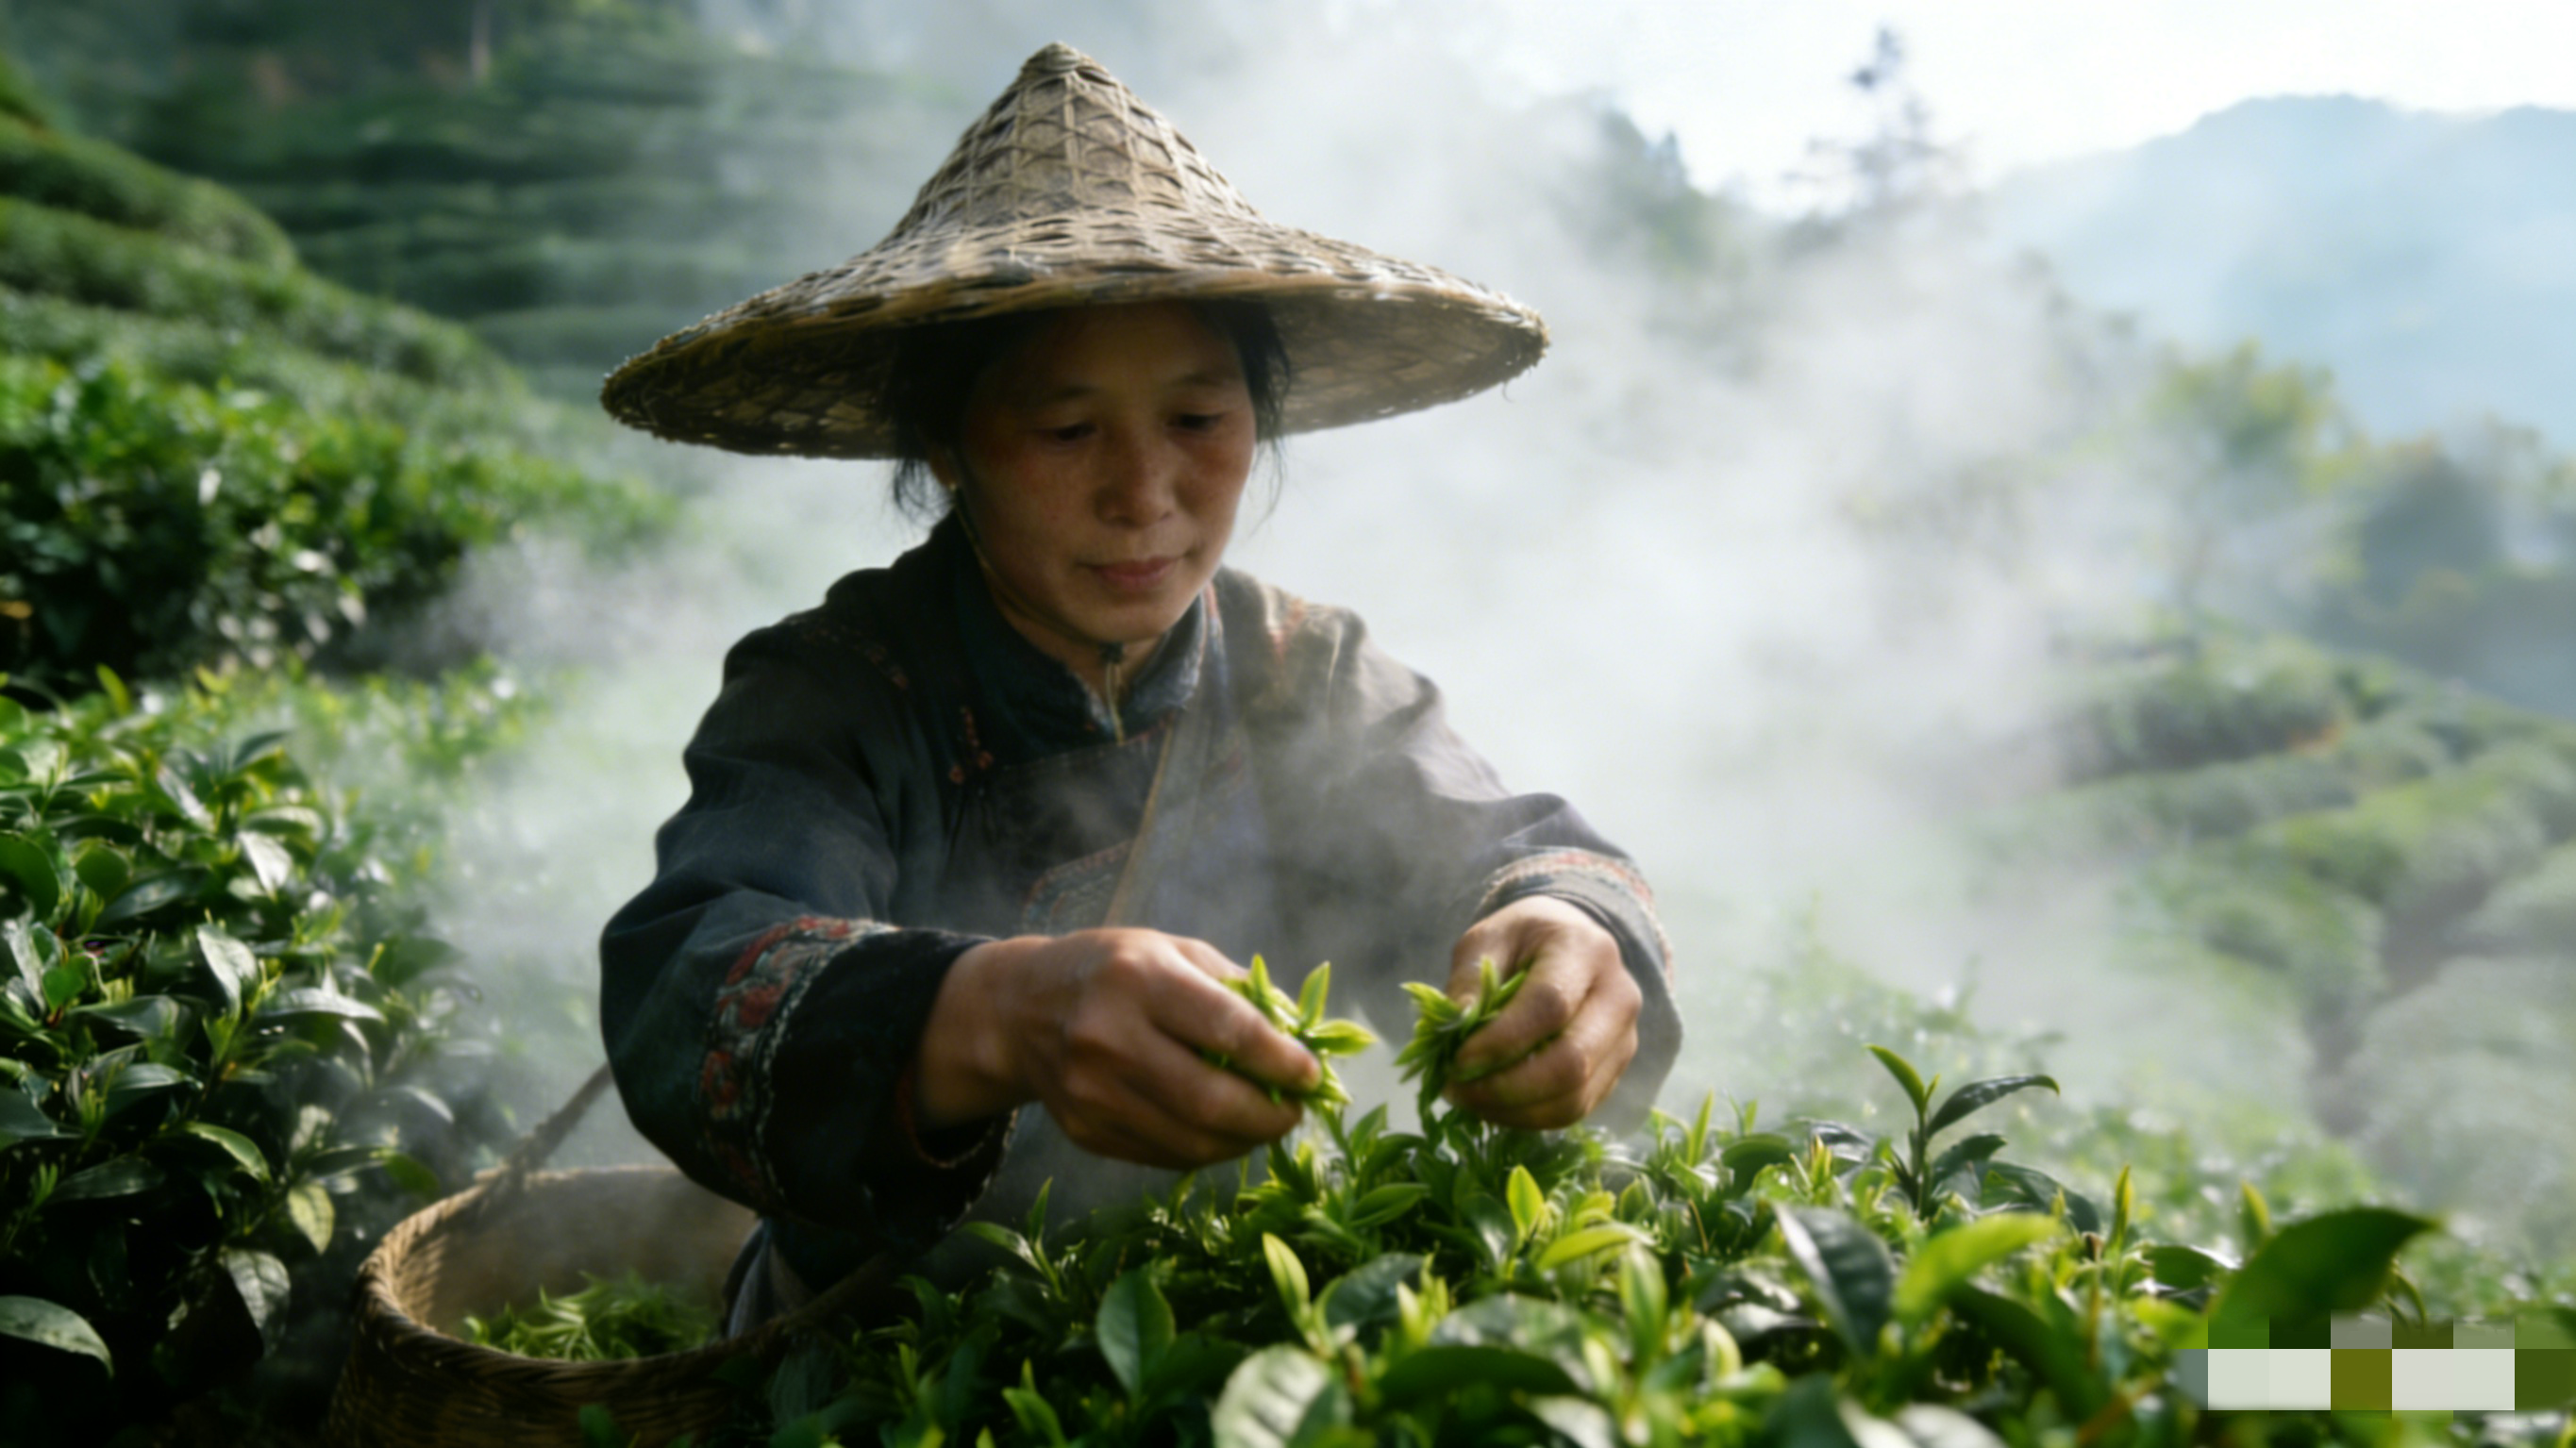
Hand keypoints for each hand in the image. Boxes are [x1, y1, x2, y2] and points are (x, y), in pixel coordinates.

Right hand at [914, 928, 1319, 1168]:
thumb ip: (1236, 991)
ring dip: (1244, 1141)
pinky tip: (1224, 1133)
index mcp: (1138, 979)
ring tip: (1266, 1124)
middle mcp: (1109, 1038)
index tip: (1312, 1074)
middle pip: (1209, 1099)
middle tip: (1295, 1111)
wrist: (1019, 1010)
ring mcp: (1092, 1093)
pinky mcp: (1086, 1132)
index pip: (1226, 1028)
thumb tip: (1299, 1040)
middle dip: (1269, 1115)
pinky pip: (1164, 1156)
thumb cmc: (1112, 969)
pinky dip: (1206, 1150)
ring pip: (1191, 1140)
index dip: (1280, 1059)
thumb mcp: (1172, 950)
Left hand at [1442, 897, 1639, 1129]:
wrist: (1570, 944)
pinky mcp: (1617, 1070)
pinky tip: (1494, 1105)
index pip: (1550, 1006)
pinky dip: (1530, 1117)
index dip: (1501, 1041)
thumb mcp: (1487, 939)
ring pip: (1576, 1097)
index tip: (1457, 1059)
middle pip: (1573, 1062)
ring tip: (1470, 1099)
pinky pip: (1576, 1109)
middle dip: (1507, 1087)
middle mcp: (1619, 996)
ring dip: (1515, 1111)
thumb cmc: (1522, 941)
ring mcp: (1625, 1038)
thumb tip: (1456, 1029)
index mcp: (1586, 950)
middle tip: (1457, 1089)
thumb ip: (1470, 979)